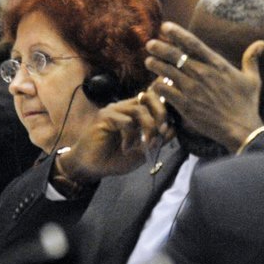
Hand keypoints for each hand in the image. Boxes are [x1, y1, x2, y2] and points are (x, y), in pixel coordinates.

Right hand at [56, 92, 171, 182]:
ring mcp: (114, 110)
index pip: (153, 98)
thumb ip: (156, 140)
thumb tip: (172, 129)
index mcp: (135, 112)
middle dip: (161, 113)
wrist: (91, 167)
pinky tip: (127, 148)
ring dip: (148, 127)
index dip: (165, 103)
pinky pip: (126, 121)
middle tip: (163, 130)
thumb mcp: (142, 152)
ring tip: (147, 143)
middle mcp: (125, 107)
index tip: (172, 122)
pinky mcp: (105, 117)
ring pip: (140, 109)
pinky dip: (131, 136)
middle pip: (150, 96)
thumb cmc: (115, 158)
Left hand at [146, 21, 263, 152]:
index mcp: (217, 65)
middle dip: (160, 47)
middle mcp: (203, 74)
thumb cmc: (247, 105)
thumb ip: (251, 59)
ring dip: (156, 65)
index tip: (165, 26)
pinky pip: (166, 92)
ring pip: (167, 71)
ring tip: (148, 61)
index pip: (193, 43)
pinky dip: (158, 87)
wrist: (241, 129)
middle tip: (150, 43)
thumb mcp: (253, 79)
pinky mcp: (186, 105)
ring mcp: (193, 89)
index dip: (177, 33)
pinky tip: (154, 85)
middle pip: (175, 55)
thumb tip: (261, 43)